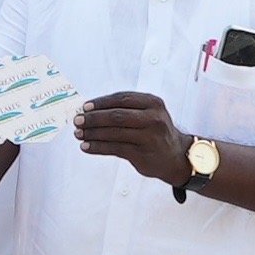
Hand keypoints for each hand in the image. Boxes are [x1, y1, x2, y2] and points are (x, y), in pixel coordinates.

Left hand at [74, 92, 189, 186]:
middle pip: (117, 115)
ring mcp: (149, 137)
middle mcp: (153, 118)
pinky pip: (115, 149)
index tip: (85, 107)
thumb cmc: (156, 132)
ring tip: (79, 134)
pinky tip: (87, 147)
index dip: (101, 102)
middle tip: (78, 120)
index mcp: (153, 103)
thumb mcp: (149, 113)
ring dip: (93, 133)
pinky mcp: (142, 154)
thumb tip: (92, 110)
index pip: (122, 98)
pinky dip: (98, 147)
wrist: (176, 156)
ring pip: (114, 133)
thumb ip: (127, 109)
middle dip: (94, 118)